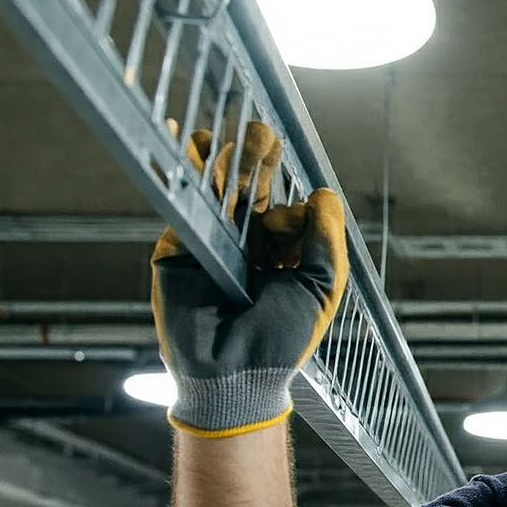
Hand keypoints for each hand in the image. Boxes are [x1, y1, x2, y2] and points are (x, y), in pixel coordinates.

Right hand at [150, 121, 348, 436]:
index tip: (290, 215)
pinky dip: (185, 173)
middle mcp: (248, 249)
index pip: (289, 214)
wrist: (233, 375)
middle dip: (258, 162)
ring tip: (234, 133)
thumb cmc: (283, 340)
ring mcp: (212, 247)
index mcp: (285, 259)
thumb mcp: (321, 287)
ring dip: (226, 161)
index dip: (293, 207)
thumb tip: (325, 193)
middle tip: (261, 131)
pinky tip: (186, 139)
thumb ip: (326, 240)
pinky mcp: (179, 250)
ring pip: (220, 193)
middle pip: (254, 193)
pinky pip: (185, 205)